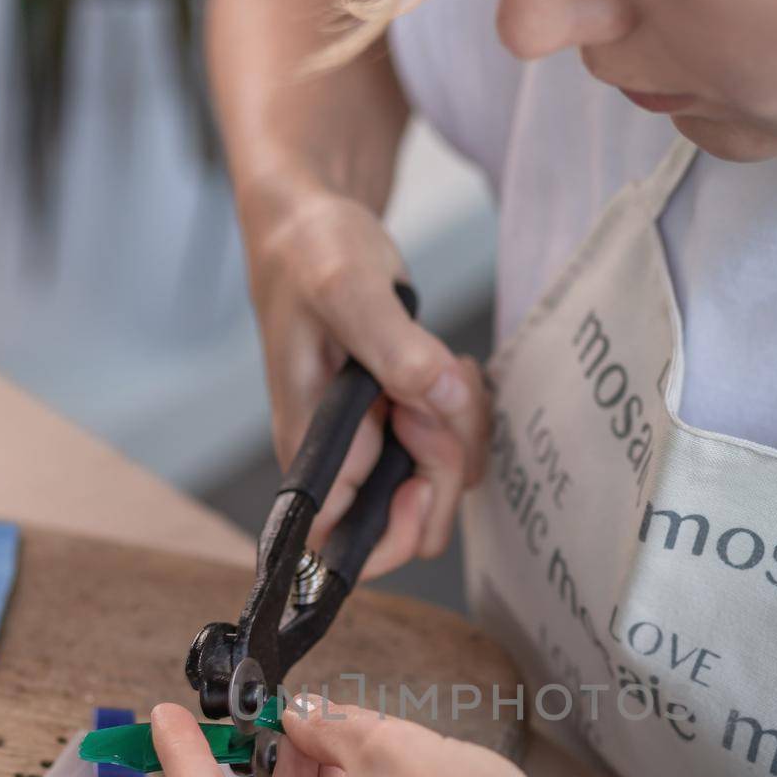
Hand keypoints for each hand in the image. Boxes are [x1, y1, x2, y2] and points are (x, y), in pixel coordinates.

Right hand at [250, 185, 487, 579]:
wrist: (311, 228)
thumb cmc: (311, 255)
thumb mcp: (349, 287)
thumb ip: (396, 349)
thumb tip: (439, 400)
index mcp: (310, 450)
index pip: (345, 547)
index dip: (396, 524)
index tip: (419, 459)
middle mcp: (339, 461)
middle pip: (410, 522)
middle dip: (445, 463)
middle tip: (436, 391)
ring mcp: (374, 446)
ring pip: (441, 485)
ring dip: (462, 429)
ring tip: (442, 363)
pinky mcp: (401, 425)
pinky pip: (452, 448)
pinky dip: (466, 412)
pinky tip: (448, 365)